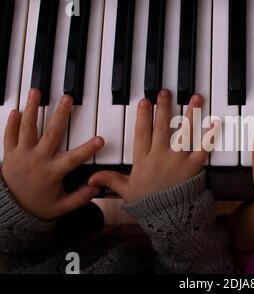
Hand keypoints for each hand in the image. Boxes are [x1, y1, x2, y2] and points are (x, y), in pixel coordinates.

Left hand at [1, 89, 103, 219]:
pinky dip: (11, 122)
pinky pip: (9, 135)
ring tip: (36, 92)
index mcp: (52, 172)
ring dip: (32, 108)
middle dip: (60, 115)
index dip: (88, 149)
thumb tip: (96, 188)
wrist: (10, 210)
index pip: (73, 158)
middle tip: (67, 99)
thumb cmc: (37, 206)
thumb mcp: (61, 208)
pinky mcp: (10, 154)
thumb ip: (80, 198)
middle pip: (51, 133)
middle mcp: (37, 160)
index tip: (100, 139)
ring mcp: (22, 155)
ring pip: (27, 128)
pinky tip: (17, 110)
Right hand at [88, 90, 212, 202]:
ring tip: (196, 98)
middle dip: (164, 108)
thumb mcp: (126, 190)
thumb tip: (91, 178)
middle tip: (166, 91)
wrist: (169, 217)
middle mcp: (161, 157)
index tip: (144, 101)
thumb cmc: (149, 203)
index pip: (141, 133)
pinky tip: (215, 122)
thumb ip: (111, 179)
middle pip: (162, 127)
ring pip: (184, 133)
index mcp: (143, 160)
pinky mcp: (194, 166)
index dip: (142, 117)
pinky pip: (203, 148)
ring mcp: (178, 160)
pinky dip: (210, 135)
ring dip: (190, 114)